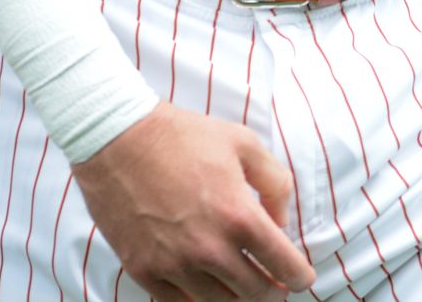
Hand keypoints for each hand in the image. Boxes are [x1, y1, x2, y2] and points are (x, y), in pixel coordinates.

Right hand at [71, 101, 316, 299]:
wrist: (120, 138)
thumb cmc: (183, 136)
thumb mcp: (243, 142)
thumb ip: (274, 182)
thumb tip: (280, 221)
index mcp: (239, 215)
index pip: (283, 264)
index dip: (299, 276)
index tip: (301, 278)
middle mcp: (210, 249)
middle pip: (255, 294)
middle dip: (272, 292)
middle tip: (275, 285)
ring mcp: (175, 265)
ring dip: (238, 298)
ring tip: (242, 286)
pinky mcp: (145, 272)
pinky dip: (199, 301)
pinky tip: (207, 288)